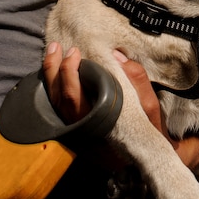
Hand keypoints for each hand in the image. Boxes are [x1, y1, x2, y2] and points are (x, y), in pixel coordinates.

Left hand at [42, 42, 198, 168]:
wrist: (148, 152)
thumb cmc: (148, 125)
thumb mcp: (148, 102)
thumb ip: (134, 78)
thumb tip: (116, 55)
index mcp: (96, 121)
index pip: (73, 95)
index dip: (69, 71)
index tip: (74, 52)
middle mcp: (81, 126)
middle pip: (59, 96)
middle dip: (55, 69)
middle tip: (58, 47)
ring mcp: (76, 128)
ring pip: (54, 102)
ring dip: (50, 76)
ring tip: (53, 52)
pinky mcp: (76, 127)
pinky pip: (57, 105)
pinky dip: (53, 87)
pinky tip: (54, 71)